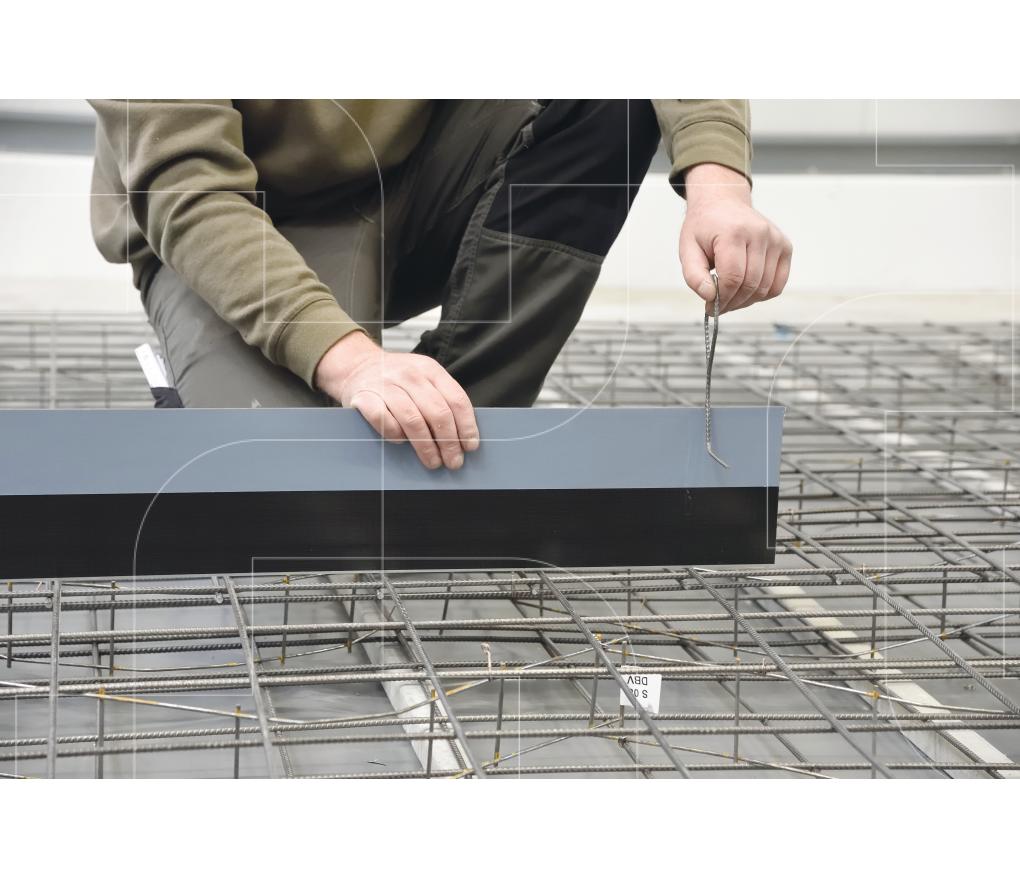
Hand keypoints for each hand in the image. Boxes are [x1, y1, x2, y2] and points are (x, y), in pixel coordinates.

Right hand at [314, 331, 479, 469]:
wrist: (357, 366)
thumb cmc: (396, 380)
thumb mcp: (423, 379)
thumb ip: (441, 399)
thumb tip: (462, 437)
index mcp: (430, 369)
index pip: (456, 399)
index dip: (466, 426)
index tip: (470, 446)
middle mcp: (409, 374)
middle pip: (437, 412)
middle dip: (449, 442)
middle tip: (453, 461)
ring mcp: (386, 385)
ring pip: (413, 420)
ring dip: (426, 446)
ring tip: (433, 462)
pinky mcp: (364, 397)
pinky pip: (384, 421)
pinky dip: (395, 435)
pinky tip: (401, 443)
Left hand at [679, 163, 792, 313]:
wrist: (723, 203)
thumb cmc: (705, 226)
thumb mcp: (687, 248)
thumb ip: (694, 275)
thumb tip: (709, 297)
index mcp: (734, 232)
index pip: (733, 278)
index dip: (722, 299)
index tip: (710, 307)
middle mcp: (759, 233)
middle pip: (750, 285)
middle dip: (732, 302)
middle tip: (718, 306)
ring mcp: (775, 240)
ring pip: (765, 288)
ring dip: (746, 301)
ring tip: (730, 298)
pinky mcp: (785, 247)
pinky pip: (778, 284)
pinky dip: (762, 295)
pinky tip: (746, 291)